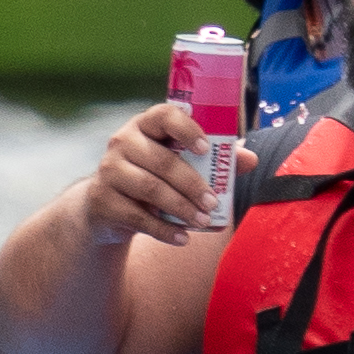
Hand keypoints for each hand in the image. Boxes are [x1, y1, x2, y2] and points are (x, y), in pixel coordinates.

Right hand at [64, 100, 232, 246]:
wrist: (107, 206)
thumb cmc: (152, 177)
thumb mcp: (178, 165)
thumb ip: (213, 160)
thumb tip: (251, 159)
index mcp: (145, 125)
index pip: (163, 115)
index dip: (185, 129)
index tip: (206, 148)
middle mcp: (123, 142)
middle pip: (161, 160)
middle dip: (192, 183)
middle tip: (213, 202)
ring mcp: (109, 170)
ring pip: (150, 188)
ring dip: (181, 207)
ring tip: (203, 221)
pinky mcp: (102, 200)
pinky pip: (137, 216)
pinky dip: (164, 230)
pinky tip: (183, 238)